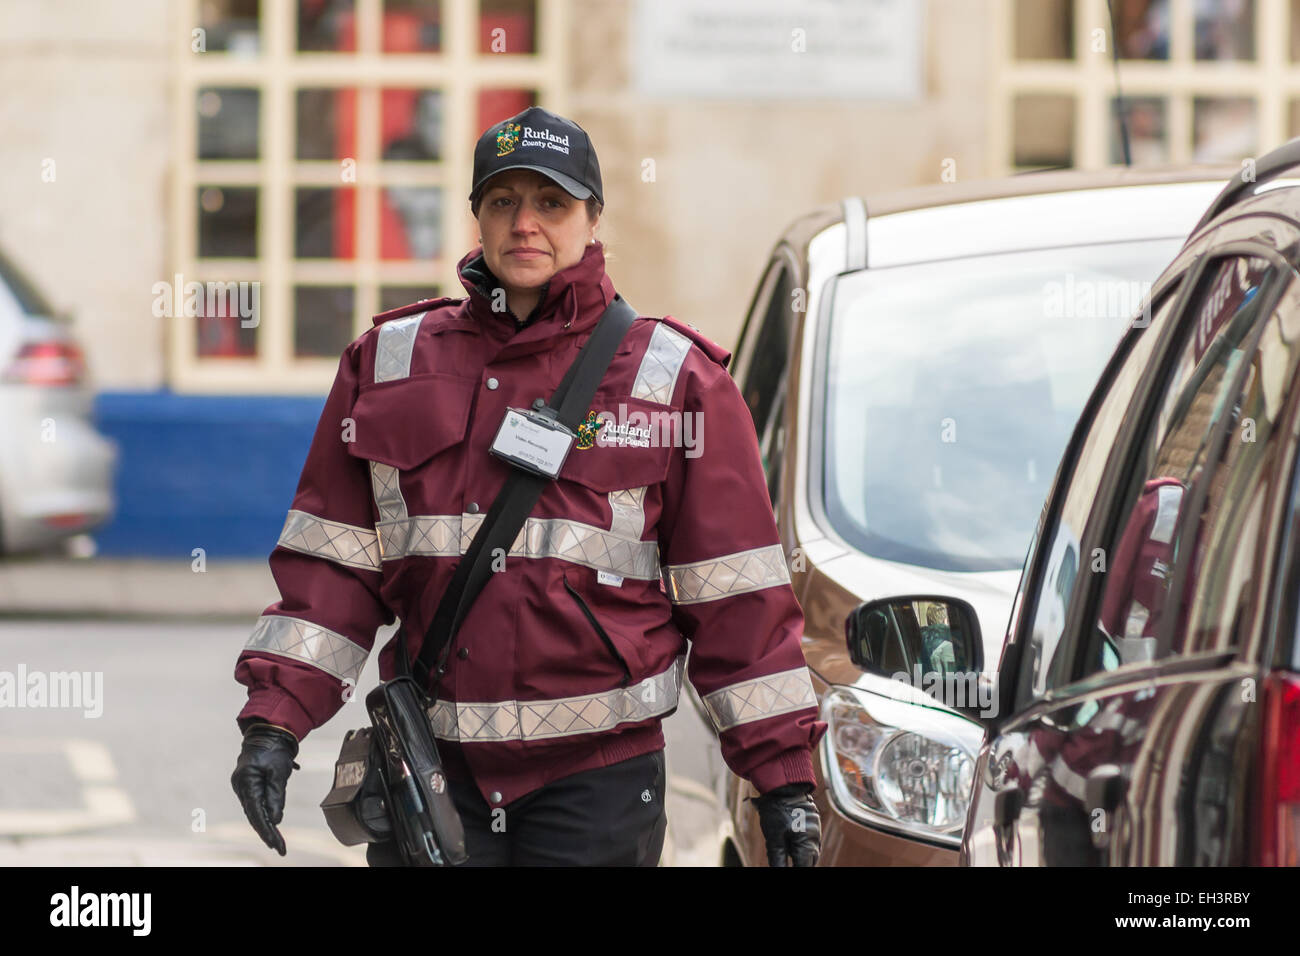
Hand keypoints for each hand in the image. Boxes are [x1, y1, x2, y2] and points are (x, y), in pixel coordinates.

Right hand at [231, 723, 299, 855]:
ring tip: (277, 841)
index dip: (267, 831)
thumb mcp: (279, 772)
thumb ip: (276, 796)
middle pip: (254, 815)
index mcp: (246, 782)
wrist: (268, 732)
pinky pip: (255, 802)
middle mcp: (241, 786)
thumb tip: (276, 819)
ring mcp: (242, 785)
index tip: (277, 845)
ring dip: (265, 825)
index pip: (257, 813)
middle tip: (280, 848)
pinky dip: (264, 813)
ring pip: (254, 810)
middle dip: (267, 832)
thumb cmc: (275, 750)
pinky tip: (272, 823)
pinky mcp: (248, 784)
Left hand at [751, 782, 820, 866]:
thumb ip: (778, 859)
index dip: (795, 869)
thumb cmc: (777, 811)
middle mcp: (815, 838)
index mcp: (807, 844)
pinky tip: (791, 841)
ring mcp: (816, 828)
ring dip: (801, 854)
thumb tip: (779, 870)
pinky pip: (810, 838)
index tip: (786, 867)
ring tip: (787, 850)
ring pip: (810, 850)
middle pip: (809, 860)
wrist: (782, 784)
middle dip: (799, 863)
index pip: (804, 867)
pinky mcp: (813, 820)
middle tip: (784, 860)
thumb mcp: (773, 838)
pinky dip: (802, 844)